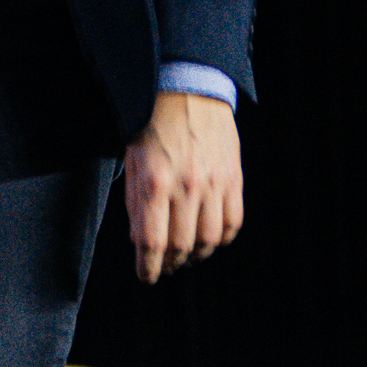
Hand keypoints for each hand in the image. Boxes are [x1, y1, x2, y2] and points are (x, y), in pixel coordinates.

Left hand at [124, 91, 242, 284]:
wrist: (187, 90)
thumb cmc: (152, 125)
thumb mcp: (132, 163)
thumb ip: (136, 204)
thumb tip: (141, 242)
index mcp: (154, 182)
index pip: (152, 242)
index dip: (148, 267)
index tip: (146, 276)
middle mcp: (186, 186)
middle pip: (181, 246)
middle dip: (170, 264)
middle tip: (165, 267)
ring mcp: (213, 183)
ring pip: (210, 240)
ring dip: (197, 255)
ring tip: (187, 256)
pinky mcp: (234, 178)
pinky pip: (233, 222)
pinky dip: (222, 239)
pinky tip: (211, 239)